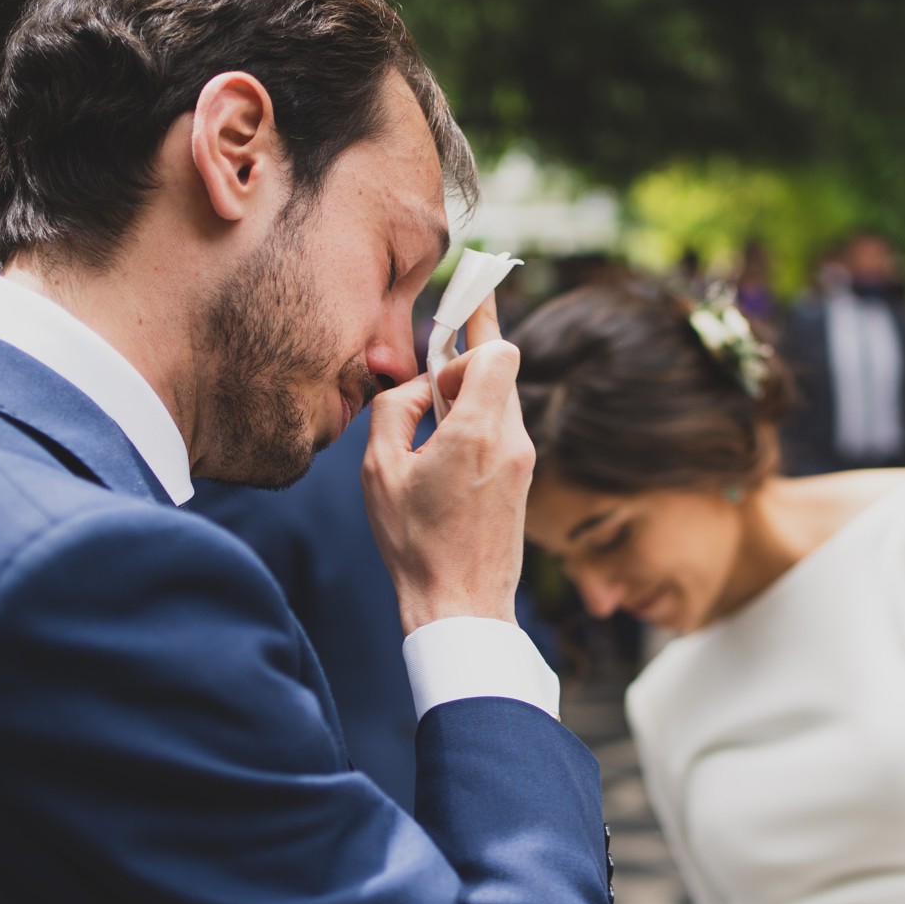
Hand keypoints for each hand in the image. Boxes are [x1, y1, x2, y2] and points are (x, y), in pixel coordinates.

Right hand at [363, 295, 534, 633]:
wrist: (461, 606)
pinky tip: (443, 444)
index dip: (478, 326)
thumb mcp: (381, 470)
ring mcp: (523, 461)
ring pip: (503, 397)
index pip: (499, 351)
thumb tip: (415, 386)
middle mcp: (510, 440)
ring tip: (429, 413)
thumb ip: (394, 410)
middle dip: (467, 357)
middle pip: (502, 368)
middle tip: (434, 361)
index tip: (466, 298)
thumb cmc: (415, 544)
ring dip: (469, 392)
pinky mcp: (522, 479)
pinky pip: (502, 427)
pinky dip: (476, 419)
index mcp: (476, 432)